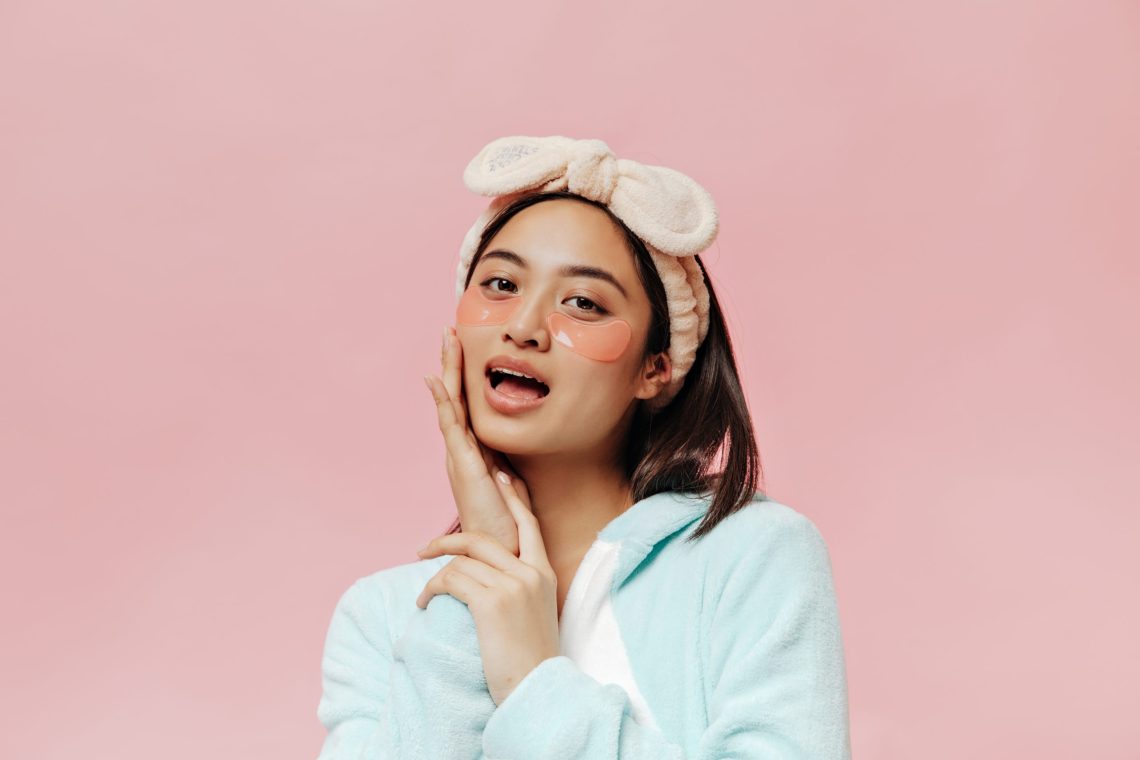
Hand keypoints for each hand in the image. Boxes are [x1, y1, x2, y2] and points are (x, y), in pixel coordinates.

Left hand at [414, 469, 559, 705]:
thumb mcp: (534, 614)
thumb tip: (485, 577)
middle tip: (423, 550)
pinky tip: (425, 603)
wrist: (537, 690)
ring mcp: (512, 586)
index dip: (514, 499)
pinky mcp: (491, 602)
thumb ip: (519, 588)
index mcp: (544, 573)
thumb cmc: (530, 660)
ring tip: (425, 598)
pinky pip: (451, 581)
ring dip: (435, 578)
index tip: (501, 476)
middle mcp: (531, 573)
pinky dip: (431, 590)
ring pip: (460, 563)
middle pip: (481, 539)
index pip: (529, 525)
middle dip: (446, 541)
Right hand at [423, 325, 523, 555]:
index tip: (464, 347)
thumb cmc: (507, 527)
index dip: (464, 377)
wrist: (500, 554)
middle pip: (455, 398)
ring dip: (447, 370)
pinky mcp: (463, 465)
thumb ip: (508, 473)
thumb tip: (509, 461)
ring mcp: (460, 456)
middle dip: (452, 363)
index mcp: (474, 453)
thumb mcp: (511, 490)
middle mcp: (462, 451)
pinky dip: (443, 401)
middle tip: (450, 330)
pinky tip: (435, 379)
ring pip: (451, 404)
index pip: (468, 406)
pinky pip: (451, 427)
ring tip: (445, 340)